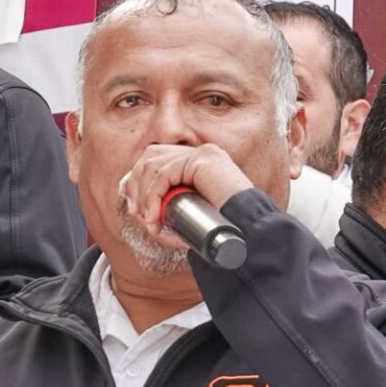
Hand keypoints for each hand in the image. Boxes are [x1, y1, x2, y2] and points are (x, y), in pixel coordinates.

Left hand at [120, 143, 252, 245]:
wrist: (250, 232)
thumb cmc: (225, 230)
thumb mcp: (192, 217)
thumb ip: (171, 210)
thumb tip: (139, 212)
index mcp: (198, 163)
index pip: (156, 158)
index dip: (138, 180)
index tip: (135, 208)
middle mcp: (200, 153)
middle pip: (150, 156)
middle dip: (135, 185)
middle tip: (137, 214)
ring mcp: (202, 153)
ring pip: (153, 164)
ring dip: (144, 195)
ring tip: (149, 221)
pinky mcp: (203, 159)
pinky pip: (165, 173)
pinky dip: (153, 196)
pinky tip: (155, 217)